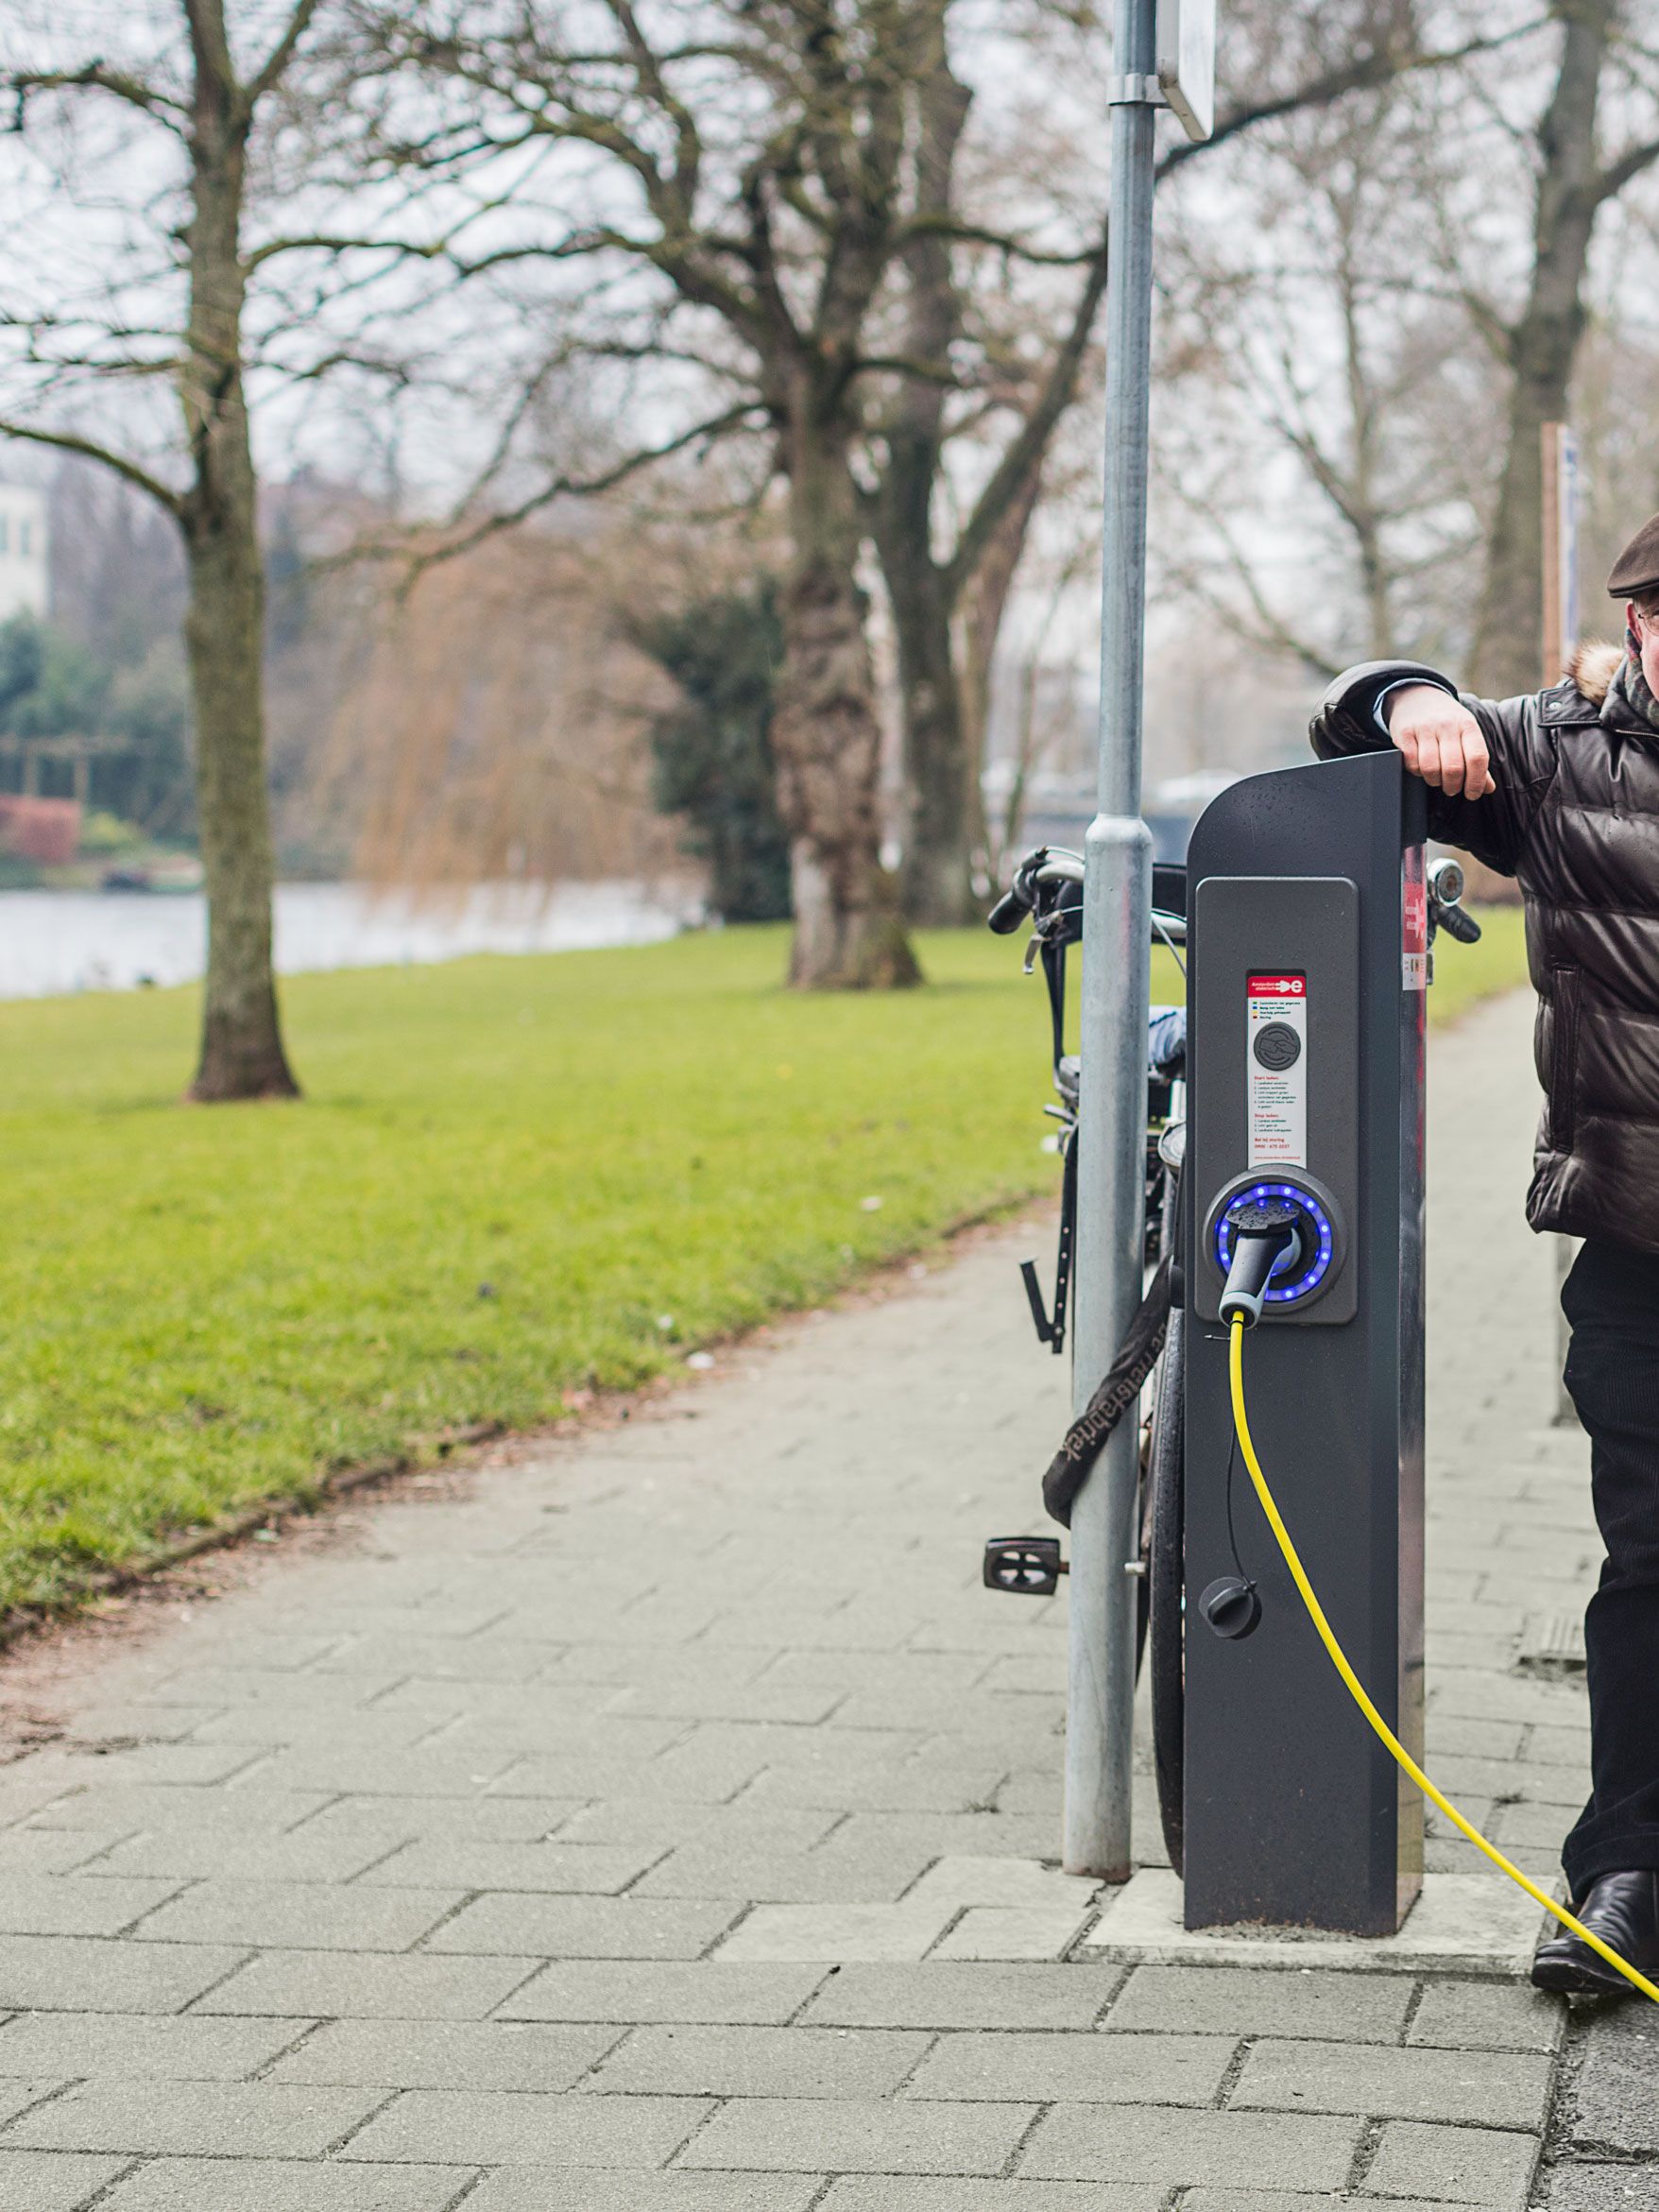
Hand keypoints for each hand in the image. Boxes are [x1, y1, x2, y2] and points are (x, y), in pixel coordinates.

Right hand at [1384, 684, 1494, 799]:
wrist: (1416, 696)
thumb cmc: (1446, 721)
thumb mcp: (1466, 733)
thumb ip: (1476, 761)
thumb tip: (1488, 788)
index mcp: (1468, 725)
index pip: (1477, 758)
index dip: (1476, 782)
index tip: (1472, 794)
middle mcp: (1447, 725)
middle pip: (1454, 768)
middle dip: (1453, 786)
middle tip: (1452, 789)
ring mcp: (1424, 728)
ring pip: (1431, 768)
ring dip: (1434, 781)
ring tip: (1436, 779)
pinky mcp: (1404, 733)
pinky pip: (1411, 763)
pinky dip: (1417, 772)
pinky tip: (1421, 768)